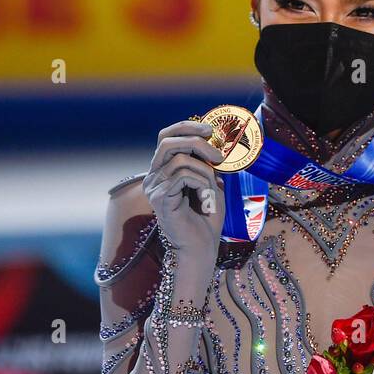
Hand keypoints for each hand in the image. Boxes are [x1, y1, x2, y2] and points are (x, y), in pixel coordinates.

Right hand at [143, 120, 226, 259]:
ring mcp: (154, 187)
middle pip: (168, 141)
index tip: (210, 129)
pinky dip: (201, 183)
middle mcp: (153, 176)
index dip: (186, 127)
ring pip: (181, 160)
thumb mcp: (210, 182)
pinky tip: (205, 199)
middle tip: (219, 157)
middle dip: (198, 142)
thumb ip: (207, 162)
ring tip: (211, 191)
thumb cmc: (206, 217)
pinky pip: (183, 176)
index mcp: (163, 169)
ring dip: (204, 172)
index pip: (166, 136)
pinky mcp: (158, 198)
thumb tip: (213, 139)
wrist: (201, 246)